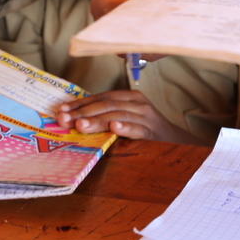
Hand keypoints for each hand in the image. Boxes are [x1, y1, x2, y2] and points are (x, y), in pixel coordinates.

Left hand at [56, 90, 196, 142]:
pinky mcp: (153, 132)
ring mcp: (146, 117)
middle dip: (82, 112)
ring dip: (97, 120)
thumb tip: (75, 120)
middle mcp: (138, 103)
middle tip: (64, 120)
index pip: (101, 97)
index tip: (62, 110)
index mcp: (130, 97)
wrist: (177, 142)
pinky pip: (137, 128)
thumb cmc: (147, 131)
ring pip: (117, 115)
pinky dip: (125, 126)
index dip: (81, 103)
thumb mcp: (127, 118)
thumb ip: (107, 117)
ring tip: (80, 125)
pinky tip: (114, 127)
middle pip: (106, 104)